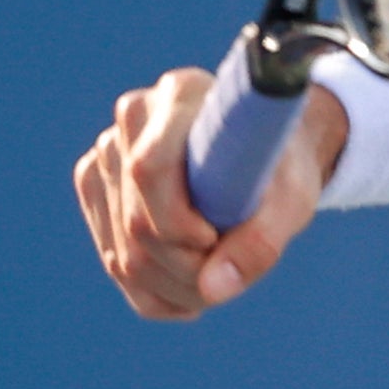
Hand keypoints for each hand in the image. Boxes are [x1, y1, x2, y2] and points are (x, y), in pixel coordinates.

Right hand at [73, 71, 348, 318]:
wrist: (264, 157)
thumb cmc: (279, 170)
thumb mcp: (292, 201)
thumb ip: (261, 242)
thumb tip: (211, 290)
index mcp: (182, 96)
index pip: (149, 169)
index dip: (180, 222)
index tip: (217, 238)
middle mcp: (134, 118)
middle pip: (136, 221)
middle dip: (187, 266)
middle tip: (232, 268)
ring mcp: (107, 154)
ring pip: (122, 253)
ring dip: (176, 286)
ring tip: (221, 276)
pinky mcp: (97, 188)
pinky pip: (115, 263)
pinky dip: (157, 293)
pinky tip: (195, 291)